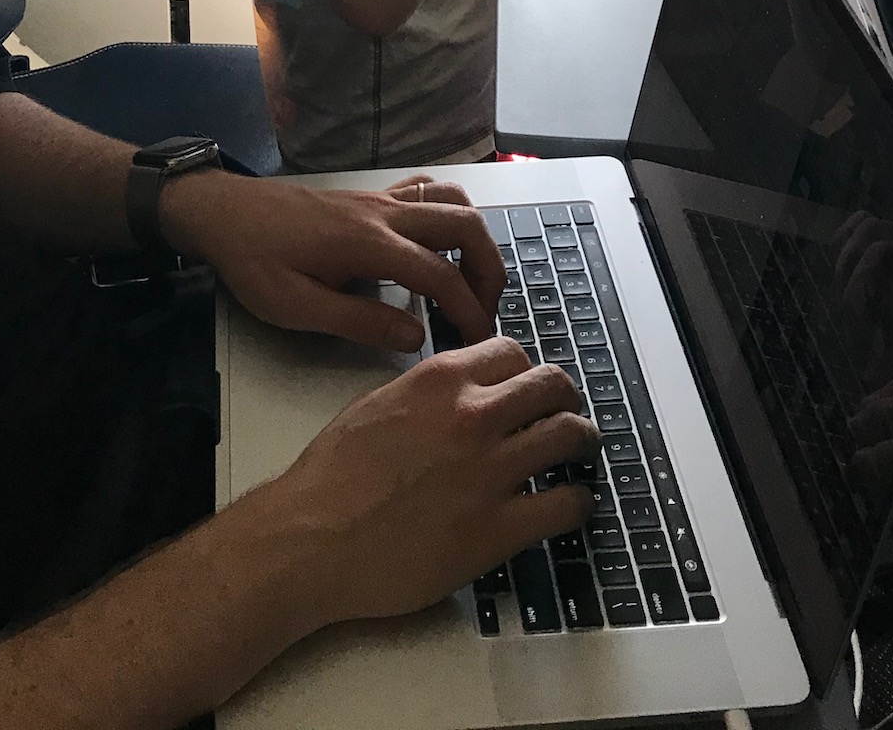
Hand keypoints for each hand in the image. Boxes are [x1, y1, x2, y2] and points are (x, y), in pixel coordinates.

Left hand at [161, 173, 505, 348]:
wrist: (223, 212)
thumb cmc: (254, 262)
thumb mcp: (297, 307)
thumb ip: (360, 323)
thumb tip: (416, 337)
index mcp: (370, 244)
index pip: (442, 275)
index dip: (469, 311)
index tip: (479, 342)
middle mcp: (384, 213)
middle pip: (464, 226)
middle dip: (488, 269)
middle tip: (484, 311)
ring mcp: (379, 199)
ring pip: (452, 200)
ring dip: (474, 238)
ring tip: (469, 279)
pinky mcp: (369, 195)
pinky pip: (426, 189)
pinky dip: (449, 211)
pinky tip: (440, 241)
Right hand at [275, 338, 600, 622]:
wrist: (311, 539)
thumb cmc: (330, 477)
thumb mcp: (375, 404)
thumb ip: (426, 393)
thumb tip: (457, 396)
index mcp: (440, 380)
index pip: (512, 352)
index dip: (524, 370)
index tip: (528, 386)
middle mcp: (473, 416)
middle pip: (551, 386)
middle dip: (564, 398)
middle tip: (566, 413)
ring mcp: (490, 472)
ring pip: (569, 436)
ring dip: (582, 442)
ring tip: (581, 452)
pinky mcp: (497, 530)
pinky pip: (565, 506)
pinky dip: (577, 503)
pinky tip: (572, 505)